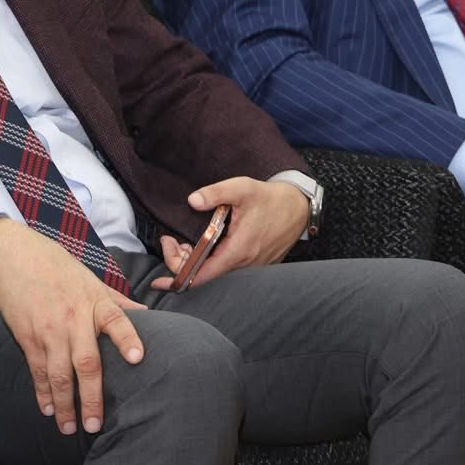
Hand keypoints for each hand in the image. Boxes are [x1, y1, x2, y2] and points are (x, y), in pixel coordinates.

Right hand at [0, 218, 145, 435]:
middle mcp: (74, 319)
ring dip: (65, 404)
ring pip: (59, 375)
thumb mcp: (92, 280)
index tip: (138, 358)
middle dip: (91, 397)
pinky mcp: (28, 337)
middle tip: (94, 424)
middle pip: (86, 363)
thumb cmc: (59, 269)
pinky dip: (43, 392)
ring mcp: (49, 330)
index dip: (127, 339)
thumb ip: (117, 301)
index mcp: (94, 302)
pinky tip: (49, 409)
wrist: (16, 257)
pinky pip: (38, 371)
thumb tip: (146, 312)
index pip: (116, 320)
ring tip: (70, 428)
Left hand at [152, 176, 308, 290]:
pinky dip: (209, 261)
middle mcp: (244, 265)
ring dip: (194, 261)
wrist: (299, 208)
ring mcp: (250, 268)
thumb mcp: (242, 188)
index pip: (201, 275)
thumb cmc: (270, 198)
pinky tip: (201, 247)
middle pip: (203, 275)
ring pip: (213, 274)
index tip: (165, 253)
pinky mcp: (253, 266)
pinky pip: (225, 270)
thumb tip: (192, 200)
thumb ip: (216, 193)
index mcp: (239, 250)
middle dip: (180, 261)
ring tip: (183, 243)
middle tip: (170, 240)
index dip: (177, 273)